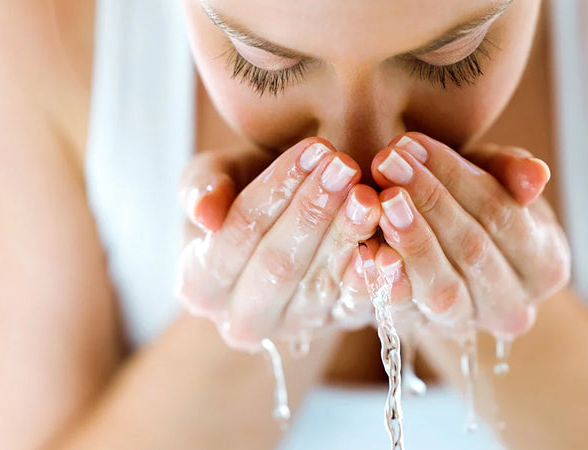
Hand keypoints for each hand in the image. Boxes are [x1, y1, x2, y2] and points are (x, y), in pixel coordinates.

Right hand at [175, 139, 380, 350]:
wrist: (287, 224)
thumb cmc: (245, 190)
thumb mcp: (215, 177)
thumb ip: (201, 186)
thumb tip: (205, 215)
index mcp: (199, 285)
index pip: (237, 234)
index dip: (275, 190)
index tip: (311, 149)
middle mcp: (242, 319)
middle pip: (278, 265)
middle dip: (313, 212)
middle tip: (345, 167)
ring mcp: (293, 328)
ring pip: (319, 284)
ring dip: (347, 236)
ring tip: (369, 194)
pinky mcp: (338, 325)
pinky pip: (357, 306)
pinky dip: (374, 278)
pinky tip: (388, 246)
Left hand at [370, 133, 570, 338]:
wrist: (443, 252)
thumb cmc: (474, 204)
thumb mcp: (495, 178)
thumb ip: (512, 172)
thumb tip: (536, 176)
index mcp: (545, 265)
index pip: (503, 215)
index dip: (457, 177)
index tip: (413, 143)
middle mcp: (513, 307)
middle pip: (473, 250)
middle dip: (428, 201)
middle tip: (387, 162)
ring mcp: (467, 325)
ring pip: (443, 288)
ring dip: (410, 240)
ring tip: (381, 200)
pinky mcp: (424, 332)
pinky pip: (405, 312)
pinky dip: (385, 281)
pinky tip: (366, 250)